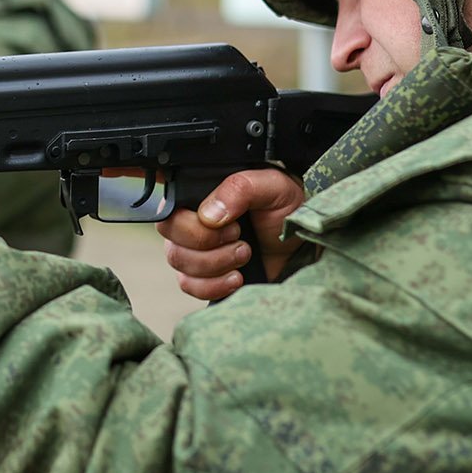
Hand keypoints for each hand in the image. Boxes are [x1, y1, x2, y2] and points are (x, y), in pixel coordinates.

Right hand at [156, 168, 306, 300]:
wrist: (302, 241)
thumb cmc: (287, 207)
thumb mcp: (272, 186)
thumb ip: (240, 188)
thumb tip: (208, 215)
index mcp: (199, 197)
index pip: (169, 215)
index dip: (193, 227)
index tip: (231, 227)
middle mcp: (190, 223)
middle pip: (172, 244)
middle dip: (209, 247)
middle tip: (241, 239)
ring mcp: (194, 251)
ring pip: (180, 267)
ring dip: (216, 266)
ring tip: (245, 255)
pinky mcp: (204, 276)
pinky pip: (189, 287)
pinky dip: (214, 286)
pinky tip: (237, 278)